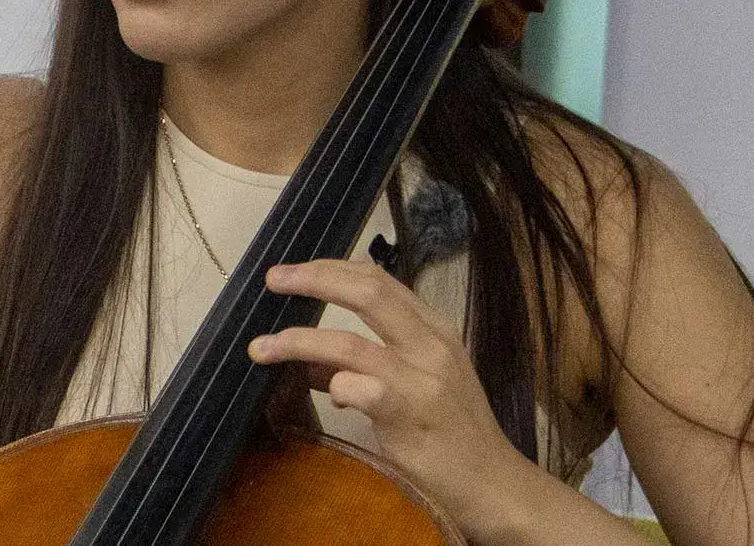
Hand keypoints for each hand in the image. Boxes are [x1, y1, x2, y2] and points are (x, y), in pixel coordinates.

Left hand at [246, 258, 541, 533]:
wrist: (493, 484)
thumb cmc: (451, 434)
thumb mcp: (415, 385)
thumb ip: (366, 365)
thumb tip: (310, 362)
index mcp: (434, 330)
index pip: (379, 281)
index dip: (331, 269)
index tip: (294, 271)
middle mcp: (431, 345)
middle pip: (367, 292)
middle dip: (312, 279)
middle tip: (273, 281)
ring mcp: (422, 377)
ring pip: (347, 342)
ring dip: (296, 341)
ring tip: (260, 347)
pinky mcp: (411, 413)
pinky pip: (356, 388)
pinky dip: (332, 387)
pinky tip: (330, 399)